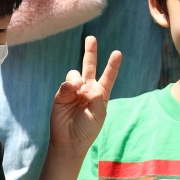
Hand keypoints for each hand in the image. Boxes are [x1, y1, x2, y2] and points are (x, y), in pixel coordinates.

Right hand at [49, 36, 120, 158]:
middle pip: (90, 67)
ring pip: (76, 74)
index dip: (112, 65)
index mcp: (100, 94)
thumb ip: (97, 97)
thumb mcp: (99, 114)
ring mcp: (74, 91)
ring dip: (78, 78)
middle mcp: (87, 90)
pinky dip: (69, 84)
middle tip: (90, 38)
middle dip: (90, 52)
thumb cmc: (87, 130)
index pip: (108, 77)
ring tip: (79, 91)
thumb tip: (87, 84)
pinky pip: (66, 83)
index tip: (117, 53)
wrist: (70, 141)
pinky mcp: (62, 95)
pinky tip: (71, 89)